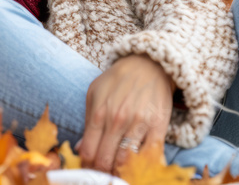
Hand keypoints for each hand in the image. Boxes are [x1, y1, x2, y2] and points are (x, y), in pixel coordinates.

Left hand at [79, 54, 173, 173]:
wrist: (147, 65)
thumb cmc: (117, 81)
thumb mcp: (94, 95)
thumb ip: (87, 123)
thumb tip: (80, 149)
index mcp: (99, 113)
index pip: (88, 150)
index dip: (86, 165)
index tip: (87, 170)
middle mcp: (118, 120)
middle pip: (106, 159)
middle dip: (101, 172)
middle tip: (101, 175)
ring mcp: (139, 124)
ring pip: (127, 161)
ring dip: (120, 171)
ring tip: (116, 173)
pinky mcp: (158, 126)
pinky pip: (151, 154)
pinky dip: (143, 166)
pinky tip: (137, 168)